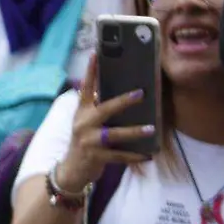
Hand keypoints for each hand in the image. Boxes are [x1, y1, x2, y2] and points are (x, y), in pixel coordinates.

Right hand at [64, 56, 155, 183]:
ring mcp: (89, 141)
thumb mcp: (86, 122)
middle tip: (141, 94)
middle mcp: (83, 124)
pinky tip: (148, 155)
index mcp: (82, 112)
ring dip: (134, 132)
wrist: (72, 169)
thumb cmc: (85, 140)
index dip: (90, 71)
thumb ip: (99, 109)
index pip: (86, 88)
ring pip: (115, 134)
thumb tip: (126, 94)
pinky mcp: (96, 157)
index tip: (96, 54)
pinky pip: (120, 156)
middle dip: (123, 102)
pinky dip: (135, 156)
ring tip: (152, 128)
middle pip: (105, 109)